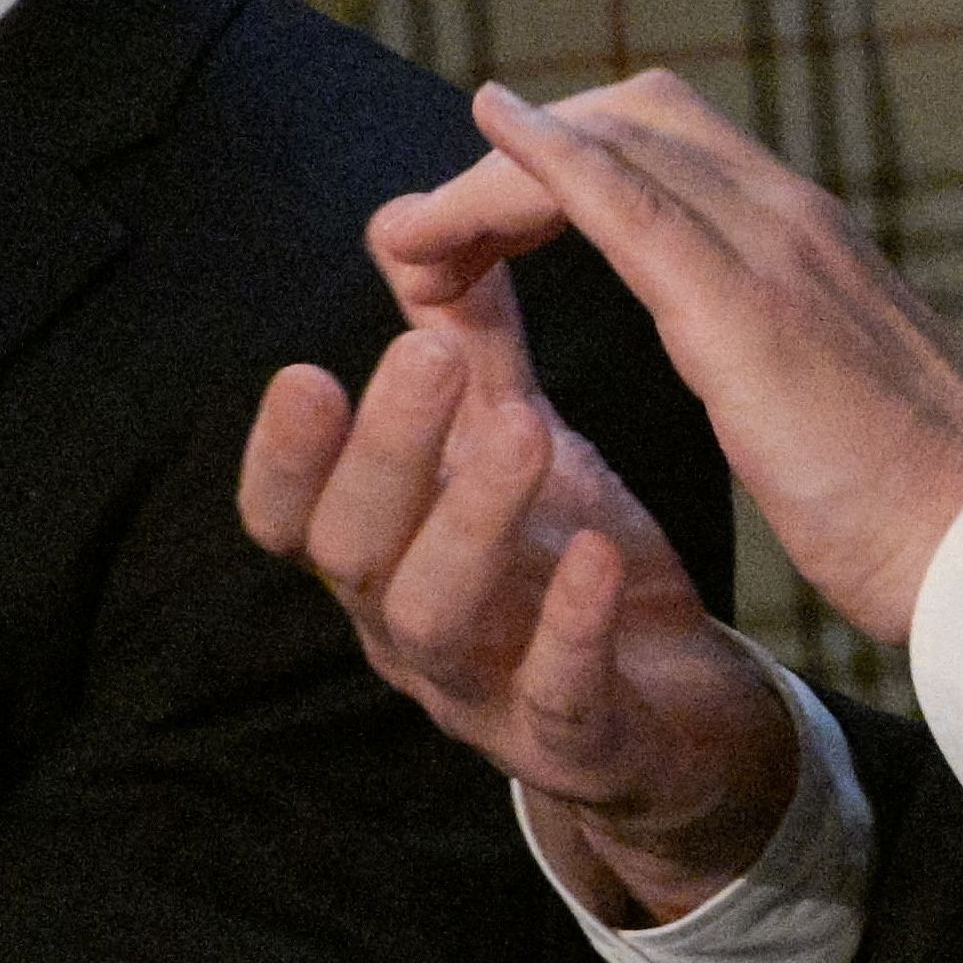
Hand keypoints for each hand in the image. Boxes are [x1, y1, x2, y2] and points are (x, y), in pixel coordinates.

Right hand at [240, 211, 796, 926]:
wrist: (681, 711)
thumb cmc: (568, 560)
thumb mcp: (511, 441)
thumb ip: (463, 346)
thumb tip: (410, 221)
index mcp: (382, 551)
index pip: (289, 514)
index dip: (282, 455)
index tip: (304, 370)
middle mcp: (407, 623)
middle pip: (350, 550)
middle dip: (383, 452)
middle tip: (429, 355)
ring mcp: (482, 691)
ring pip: (435, 619)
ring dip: (469, 520)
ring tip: (528, 430)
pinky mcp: (573, 741)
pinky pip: (555, 697)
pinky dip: (569, 626)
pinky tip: (598, 553)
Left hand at [449, 78, 962, 653]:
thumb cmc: (907, 498)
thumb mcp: (825, 386)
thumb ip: (778, 335)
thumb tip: (738, 337)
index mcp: (804, 238)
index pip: (665, 140)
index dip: (560, 158)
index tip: (482, 225)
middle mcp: (790, 216)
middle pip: (630, 116)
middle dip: (516, 154)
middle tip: (425, 235)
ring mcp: (776, 251)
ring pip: (618, 143)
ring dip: (497, 173)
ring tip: (410, 236)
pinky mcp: (751, 313)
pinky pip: (634, 206)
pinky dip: (551, 161)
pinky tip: (487, 142)